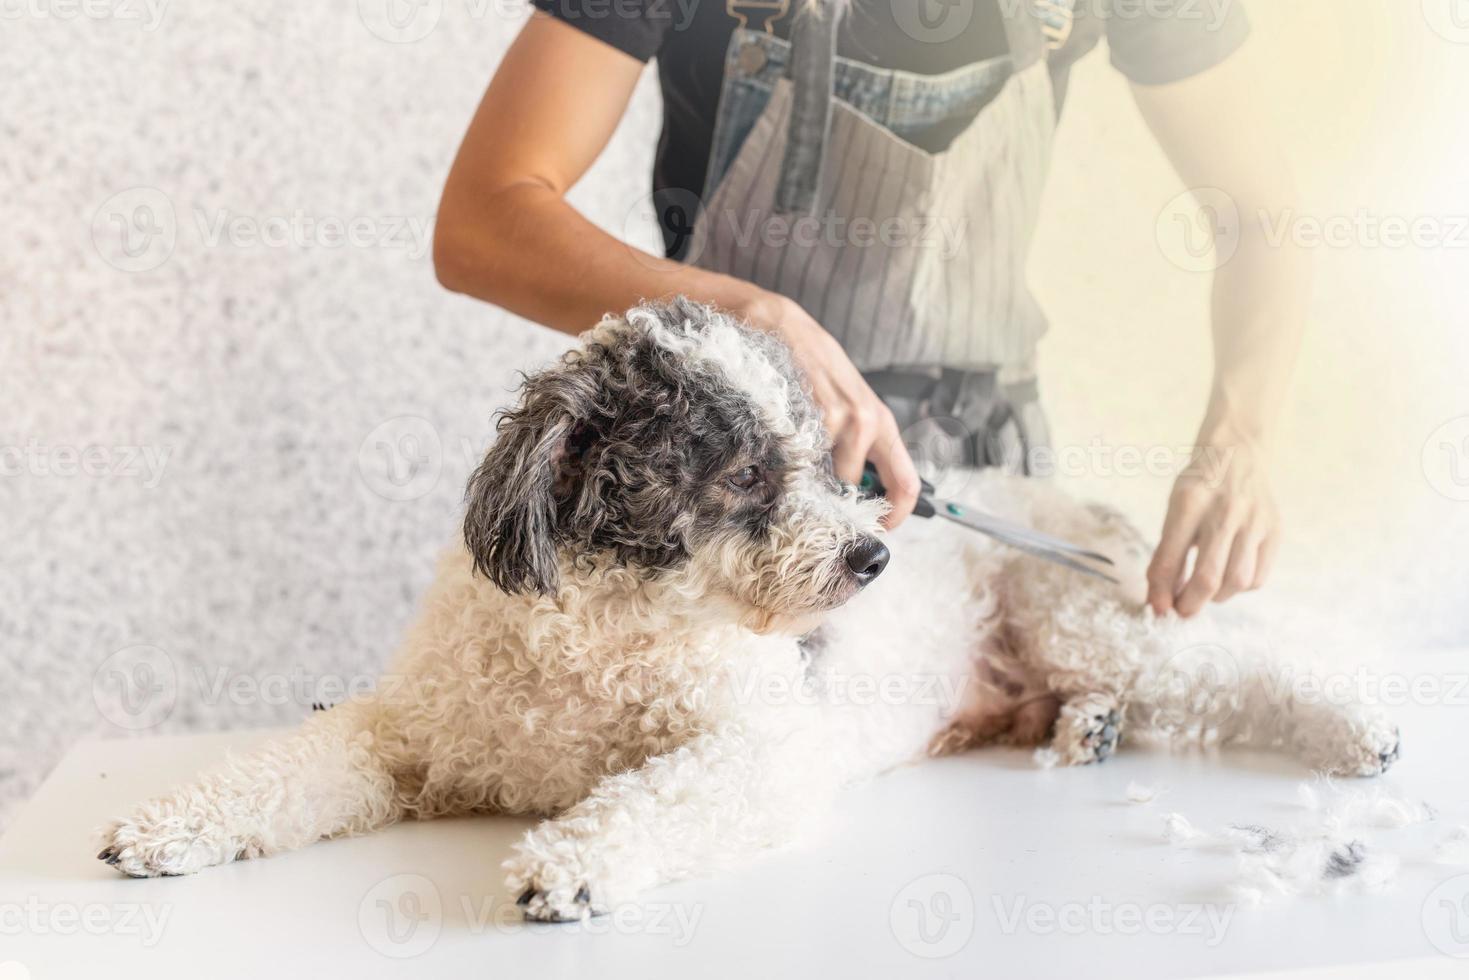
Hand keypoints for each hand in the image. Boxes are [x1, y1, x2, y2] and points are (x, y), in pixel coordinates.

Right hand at [740, 292, 920, 527]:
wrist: (780, 325)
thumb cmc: (813, 368)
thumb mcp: (847, 404)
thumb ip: (857, 446)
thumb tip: (856, 495)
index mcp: (882, 424)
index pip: (907, 484)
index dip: (895, 516)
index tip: (876, 530)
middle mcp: (867, 423)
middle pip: (856, 490)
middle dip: (834, 500)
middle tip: (813, 494)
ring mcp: (839, 420)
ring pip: (825, 480)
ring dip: (806, 478)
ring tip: (790, 454)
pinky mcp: (809, 416)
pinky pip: (801, 462)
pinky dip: (787, 462)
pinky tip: (778, 436)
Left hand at [1147, 436, 1279, 617]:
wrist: (1238, 452)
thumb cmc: (1199, 488)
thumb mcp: (1173, 511)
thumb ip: (1166, 555)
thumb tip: (1160, 602)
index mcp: (1189, 503)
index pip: (1170, 559)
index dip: (1161, 592)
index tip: (1159, 610)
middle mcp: (1225, 512)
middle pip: (1209, 577)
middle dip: (1191, 604)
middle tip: (1182, 610)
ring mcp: (1255, 521)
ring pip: (1237, 581)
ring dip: (1217, 597)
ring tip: (1205, 591)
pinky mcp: (1275, 530)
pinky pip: (1258, 576)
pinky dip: (1240, 587)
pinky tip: (1228, 577)